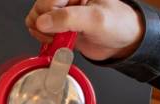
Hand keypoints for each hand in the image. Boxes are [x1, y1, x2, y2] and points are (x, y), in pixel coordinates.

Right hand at [25, 0, 144, 60]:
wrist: (123, 42)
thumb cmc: (118, 25)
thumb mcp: (96, 19)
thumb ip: (69, 18)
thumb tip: (42, 22)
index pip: (48, 0)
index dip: (51, 14)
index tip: (62, 26)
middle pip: (39, 9)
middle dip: (45, 25)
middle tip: (60, 33)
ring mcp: (61, 13)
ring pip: (36, 20)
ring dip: (44, 33)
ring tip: (61, 38)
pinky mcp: (58, 26)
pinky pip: (39, 31)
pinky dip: (45, 40)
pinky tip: (58, 42)